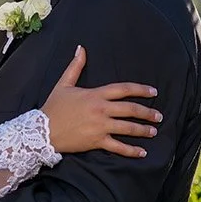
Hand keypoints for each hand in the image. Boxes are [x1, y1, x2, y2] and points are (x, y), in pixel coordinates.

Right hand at [40, 45, 162, 157]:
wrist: (41, 130)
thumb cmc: (53, 107)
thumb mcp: (63, 83)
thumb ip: (75, 66)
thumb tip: (81, 48)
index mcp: (95, 94)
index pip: (123, 89)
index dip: (140, 90)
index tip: (153, 92)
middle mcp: (101, 110)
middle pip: (130, 109)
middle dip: (147, 112)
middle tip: (159, 115)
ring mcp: (100, 126)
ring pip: (127, 128)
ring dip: (143, 130)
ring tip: (154, 131)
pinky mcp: (96, 142)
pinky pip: (117, 147)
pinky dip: (131, 150)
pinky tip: (142, 152)